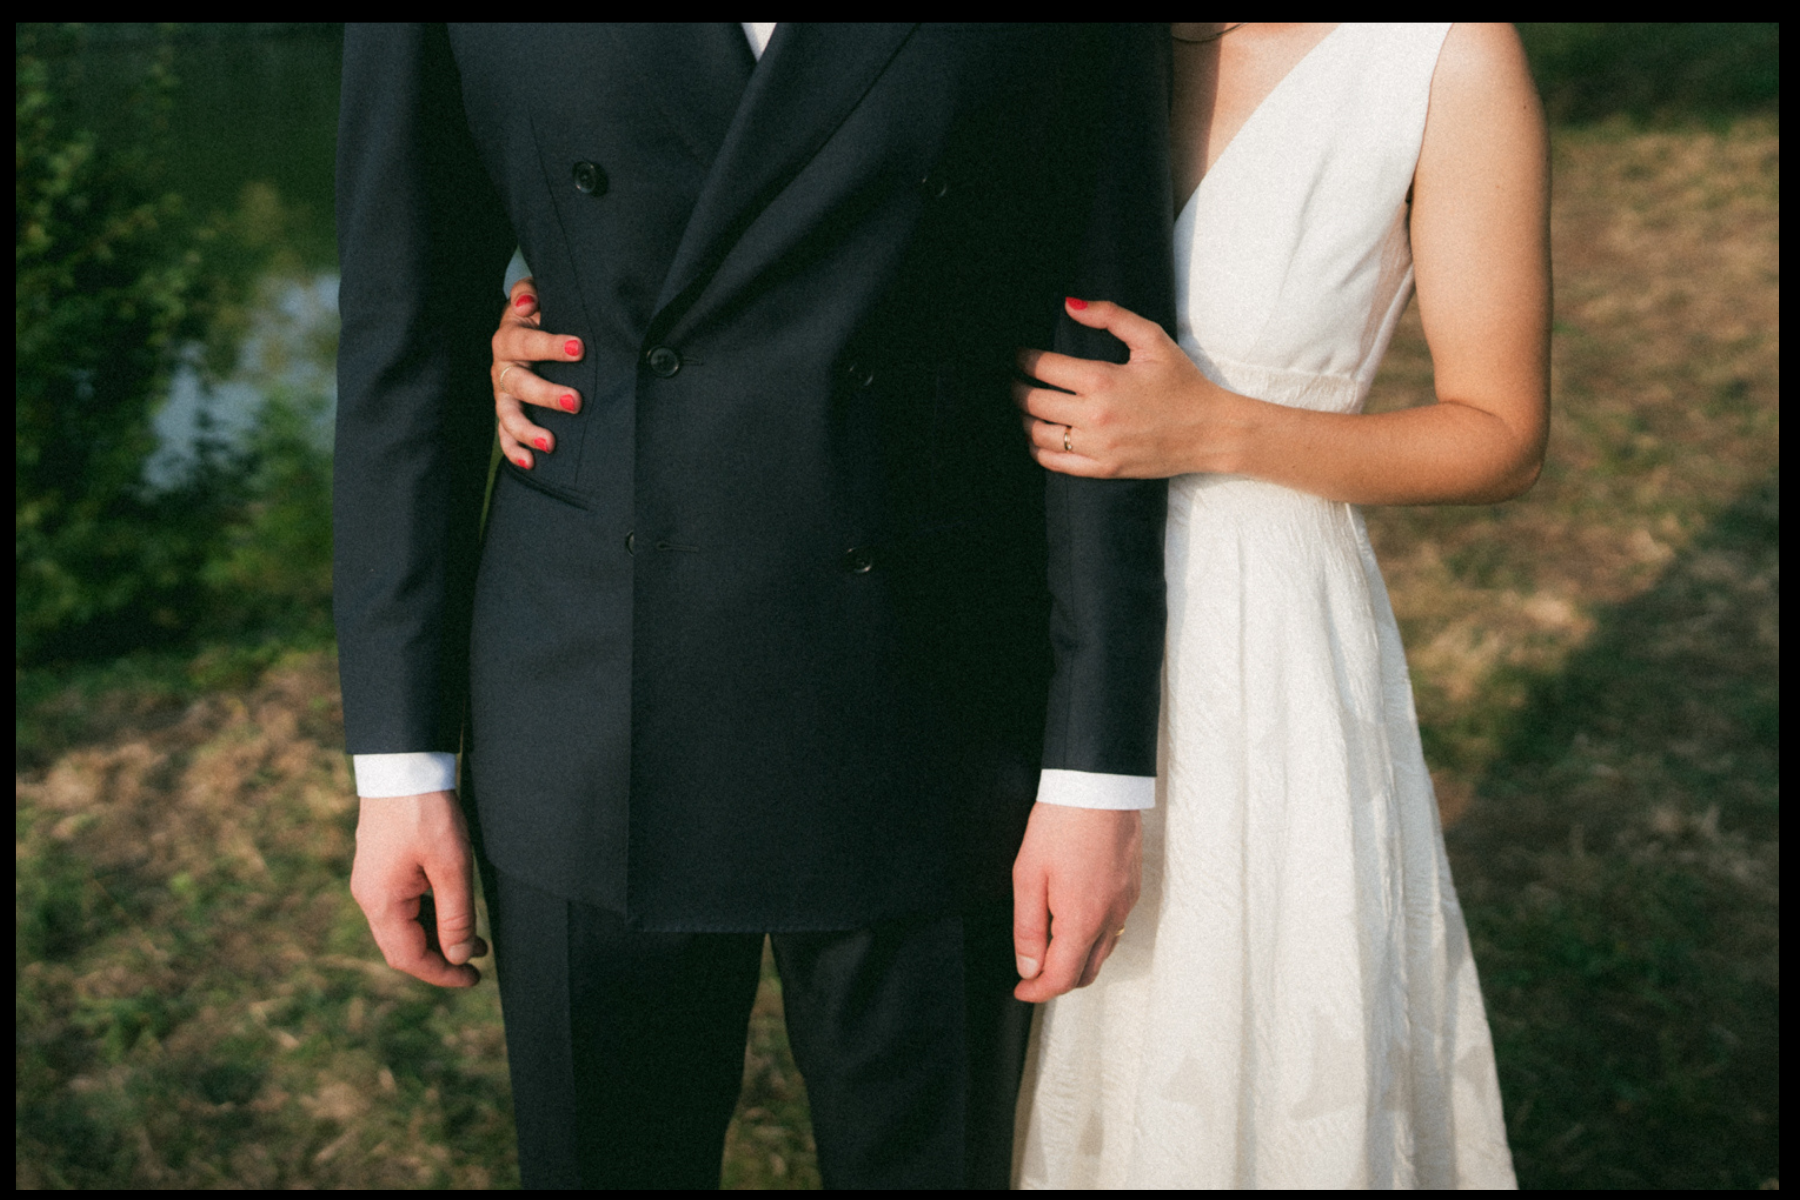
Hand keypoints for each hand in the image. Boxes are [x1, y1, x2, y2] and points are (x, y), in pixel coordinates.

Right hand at [349, 790, 487, 987]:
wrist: (401, 765)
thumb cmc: (427, 813)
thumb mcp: (452, 866)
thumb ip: (456, 916)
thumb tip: (458, 957)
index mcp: (382, 903)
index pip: (410, 958)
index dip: (442, 974)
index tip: (473, 979)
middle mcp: (369, 897)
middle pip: (402, 947)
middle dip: (440, 958)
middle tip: (476, 963)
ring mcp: (371, 881)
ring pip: (403, 926)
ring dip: (436, 936)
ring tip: (473, 939)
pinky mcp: (379, 866)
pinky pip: (401, 905)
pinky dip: (427, 915)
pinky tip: (451, 910)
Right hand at [492, 277, 585, 469]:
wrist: (531, 326)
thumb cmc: (540, 311)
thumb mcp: (536, 295)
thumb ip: (530, 292)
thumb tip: (526, 302)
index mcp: (509, 336)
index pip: (526, 341)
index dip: (550, 345)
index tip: (578, 348)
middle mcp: (502, 366)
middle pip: (518, 383)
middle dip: (546, 394)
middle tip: (575, 402)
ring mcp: (503, 393)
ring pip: (509, 414)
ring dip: (528, 430)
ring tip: (551, 443)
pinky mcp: (508, 412)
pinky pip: (505, 435)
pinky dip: (514, 450)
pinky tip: (531, 462)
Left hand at [1011, 803, 1141, 1002]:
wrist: (1098, 786)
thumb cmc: (1061, 823)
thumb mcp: (1028, 876)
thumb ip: (1027, 928)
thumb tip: (1028, 967)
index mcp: (1082, 921)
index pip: (1062, 978)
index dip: (1038, 992)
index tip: (1021, 990)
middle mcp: (1110, 918)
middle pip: (1086, 971)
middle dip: (1058, 980)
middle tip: (1032, 972)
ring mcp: (1125, 903)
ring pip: (1103, 950)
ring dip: (1077, 958)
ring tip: (1049, 944)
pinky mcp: (1132, 888)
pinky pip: (1114, 926)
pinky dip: (1093, 935)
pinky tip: (1074, 917)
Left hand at [1014, 297, 1251, 478]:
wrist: (1211, 431)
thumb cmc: (1183, 383)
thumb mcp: (1152, 340)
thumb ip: (1110, 316)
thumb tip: (1069, 304)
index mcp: (1103, 380)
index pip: (1043, 367)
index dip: (1022, 358)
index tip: (1016, 355)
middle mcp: (1094, 416)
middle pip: (1033, 401)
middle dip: (1016, 387)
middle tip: (1012, 378)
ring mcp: (1097, 447)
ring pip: (1037, 434)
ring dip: (1023, 418)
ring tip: (1025, 405)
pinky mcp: (1102, 469)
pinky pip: (1054, 462)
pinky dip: (1037, 448)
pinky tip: (1038, 435)